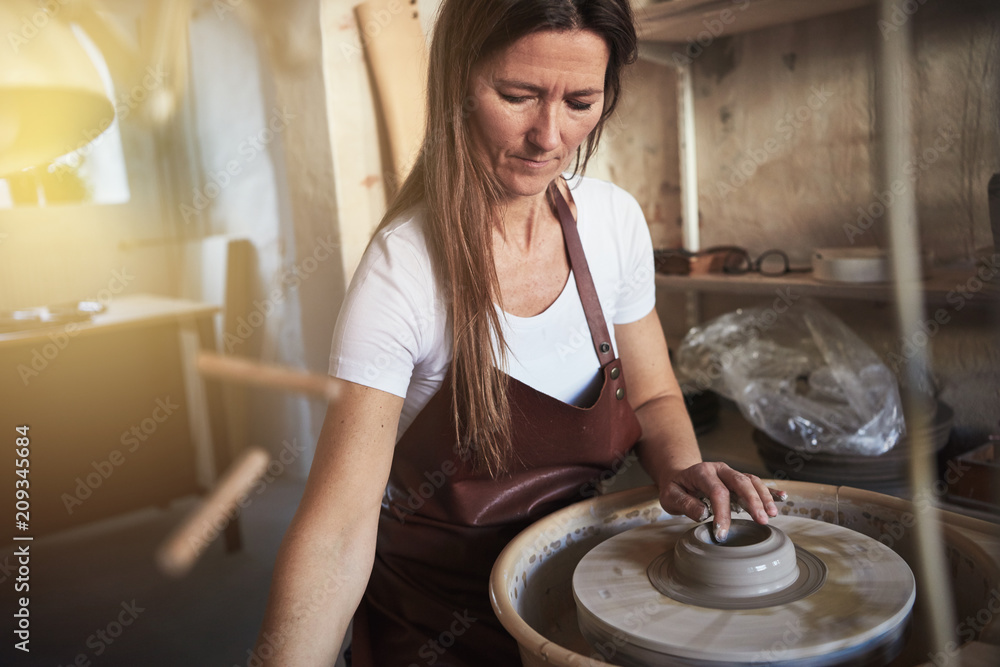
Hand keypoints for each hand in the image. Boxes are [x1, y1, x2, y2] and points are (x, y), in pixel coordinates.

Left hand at [657, 462, 785, 542]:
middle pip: (740, 482)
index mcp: (702, 472)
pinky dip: (769, 490)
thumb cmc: (676, 488)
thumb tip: (704, 513)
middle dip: (753, 501)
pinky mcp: (738, 480)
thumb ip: (685, 504)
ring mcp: (731, 474)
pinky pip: (756, 483)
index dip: (722, 513)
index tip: (722, 534)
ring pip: (751, 481)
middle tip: (762, 521)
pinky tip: (782, 497)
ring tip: (772, 515)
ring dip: (764, 497)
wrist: (679, 476)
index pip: (717, 492)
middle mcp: (720, 469)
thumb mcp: (670, 497)